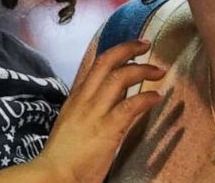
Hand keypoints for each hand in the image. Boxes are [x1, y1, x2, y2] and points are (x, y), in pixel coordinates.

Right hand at [4, 39, 165, 182]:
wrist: (55, 174)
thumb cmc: (64, 155)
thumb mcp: (72, 123)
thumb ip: (87, 110)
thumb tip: (108, 102)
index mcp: (76, 98)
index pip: (94, 65)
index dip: (114, 52)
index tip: (130, 48)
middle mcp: (84, 100)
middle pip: (106, 62)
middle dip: (128, 49)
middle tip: (146, 44)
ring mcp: (95, 113)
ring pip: (120, 78)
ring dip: (142, 70)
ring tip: (159, 70)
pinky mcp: (108, 129)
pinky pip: (130, 106)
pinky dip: (146, 97)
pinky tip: (157, 96)